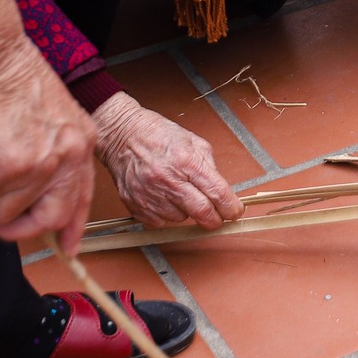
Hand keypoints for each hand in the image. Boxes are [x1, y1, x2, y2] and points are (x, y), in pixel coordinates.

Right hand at [0, 0, 96, 251]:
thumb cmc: (8, 75)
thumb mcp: (48, 114)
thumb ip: (47, 151)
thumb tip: (27, 191)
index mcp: (82, 140)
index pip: (82, 196)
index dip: (72, 226)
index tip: (67, 248)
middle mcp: (67, 157)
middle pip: (49, 219)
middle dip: (15, 228)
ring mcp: (37, 166)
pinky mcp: (3, 170)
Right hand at [93, 92, 241, 229]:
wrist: (122, 136)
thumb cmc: (157, 136)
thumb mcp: (193, 142)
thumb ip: (209, 167)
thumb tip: (221, 190)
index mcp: (186, 161)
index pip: (217, 192)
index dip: (231, 207)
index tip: (235, 212)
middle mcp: (167, 180)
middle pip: (201, 212)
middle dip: (215, 219)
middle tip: (218, 217)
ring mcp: (149, 194)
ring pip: (180, 218)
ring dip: (186, 212)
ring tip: (179, 192)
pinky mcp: (135, 205)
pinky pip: (159, 221)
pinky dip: (166, 214)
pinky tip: (163, 198)